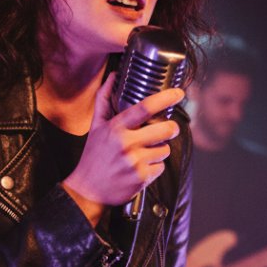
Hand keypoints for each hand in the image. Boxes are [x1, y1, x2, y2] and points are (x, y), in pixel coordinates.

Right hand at [63, 78, 184, 218]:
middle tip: (168, 129)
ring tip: (143, 153)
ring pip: (165, 150)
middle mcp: (126, 144)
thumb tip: (112, 77)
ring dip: (159, 150)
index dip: (165, 98)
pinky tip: (140, 167)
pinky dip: (154, 167)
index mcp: (115, 128)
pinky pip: (161, 167)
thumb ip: (104, 100)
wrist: (88, 190)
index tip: (178, 93)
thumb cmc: (93, 156)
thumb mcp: (96, 127)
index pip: (145, 108)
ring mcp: (135, 162)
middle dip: (171, 129)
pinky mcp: (141, 178)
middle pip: (165, 129)